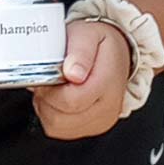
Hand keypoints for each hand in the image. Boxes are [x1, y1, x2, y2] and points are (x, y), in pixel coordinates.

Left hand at [30, 19, 130, 139]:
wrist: (117, 54)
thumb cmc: (100, 44)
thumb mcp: (89, 34)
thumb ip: (80, 51)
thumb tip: (72, 73)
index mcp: (108, 83)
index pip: (71, 100)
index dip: (50, 89)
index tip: (48, 74)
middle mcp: (108, 107)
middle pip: (60, 117)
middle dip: (46, 97)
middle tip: (50, 78)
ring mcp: (101, 121)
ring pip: (56, 126)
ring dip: (46, 107)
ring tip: (54, 87)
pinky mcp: (92, 128)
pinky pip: (59, 130)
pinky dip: (51, 115)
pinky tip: (57, 98)